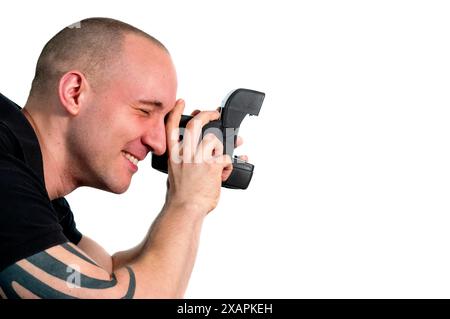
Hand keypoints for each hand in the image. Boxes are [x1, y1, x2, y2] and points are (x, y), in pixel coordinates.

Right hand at [164, 99, 238, 215]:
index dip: (176, 111)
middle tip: (215, 113)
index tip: (181, 102)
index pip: (171, 127)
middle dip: (208, 114)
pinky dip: (231, 164)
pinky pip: (227, 158)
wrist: (185, 208)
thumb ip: (183, 162)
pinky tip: (230, 170)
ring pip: (215, 140)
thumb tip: (192, 158)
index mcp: (174, 155)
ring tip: (232, 148)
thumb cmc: (180, 196)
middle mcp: (185, 153)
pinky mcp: (212, 166)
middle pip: (197, 125)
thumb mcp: (174, 174)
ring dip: (227, 144)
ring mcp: (199, 158)